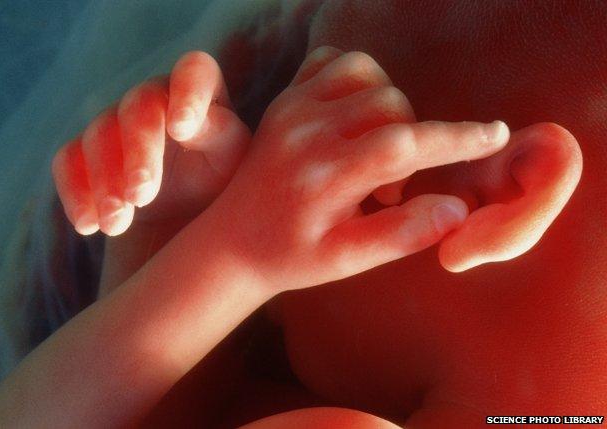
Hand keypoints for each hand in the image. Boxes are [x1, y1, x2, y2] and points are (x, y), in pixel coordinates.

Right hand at [52, 51, 249, 235]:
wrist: (187, 223)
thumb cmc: (223, 186)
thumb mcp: (234, 164)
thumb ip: (221, 135)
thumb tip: (191, 123)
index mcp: (202, 94)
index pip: (195, 71)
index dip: (187, 92)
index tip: (182, 129)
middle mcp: (156, 100)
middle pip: (139, 106)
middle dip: (138, 151)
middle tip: (142, 195)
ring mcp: (118, 123)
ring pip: (99, 134)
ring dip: (105, 181)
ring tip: (118, 223)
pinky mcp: (87, 155)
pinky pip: (68, 162)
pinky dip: (76, 193)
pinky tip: (89, 226)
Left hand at [203, 46, 510, 291]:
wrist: (233, 241)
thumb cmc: (292, 257)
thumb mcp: (347, 261)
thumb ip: (401, 234)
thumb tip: (458, 209)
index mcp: (323, 178)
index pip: (403, 144)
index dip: (456, 138)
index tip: (494, 135)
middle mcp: (307, 133)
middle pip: (390, 103)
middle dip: (414, 135)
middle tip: (392, 185)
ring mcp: (292, 109)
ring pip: (366, 74)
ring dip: (388, 105)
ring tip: (375, 150)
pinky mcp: (284, 99)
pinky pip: (331, 62)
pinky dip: (357, 79)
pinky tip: (354, 117)